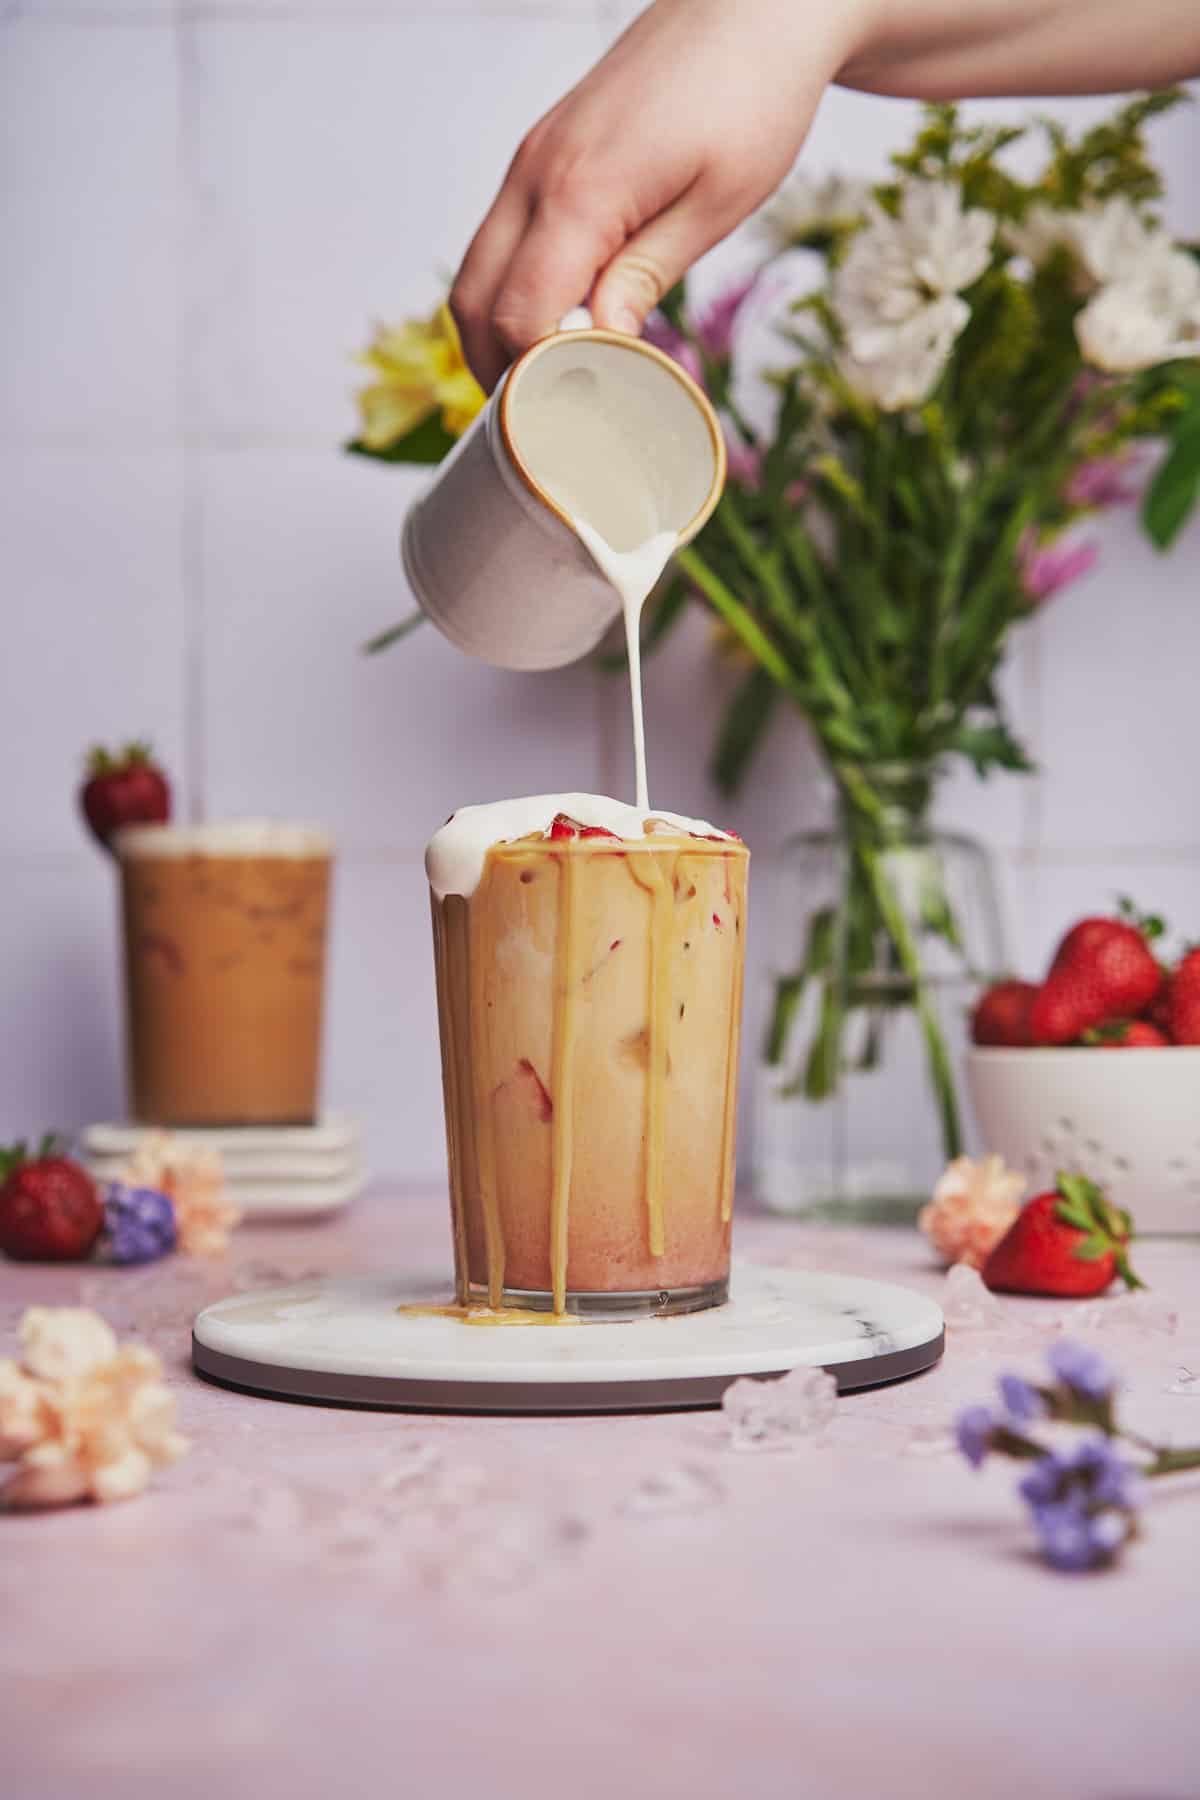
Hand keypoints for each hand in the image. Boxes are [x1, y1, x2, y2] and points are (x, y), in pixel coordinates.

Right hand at [450, 0, 864, 388]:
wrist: (753, 8)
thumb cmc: (751, 97)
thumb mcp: (715, 204)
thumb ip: (646, 278)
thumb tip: (599, 346)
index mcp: (580, 190)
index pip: (521, 314)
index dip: (536, 379)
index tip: (569, 420)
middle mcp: (537, 173)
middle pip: (474, 301)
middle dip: (497, 371)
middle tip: (544, 423)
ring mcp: (532, 161)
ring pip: (475, 272)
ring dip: (497, 333)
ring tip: (549, 383)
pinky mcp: (543, 156)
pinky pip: (500, 240)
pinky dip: (511, 291)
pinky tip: (558, 322)